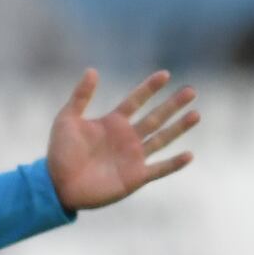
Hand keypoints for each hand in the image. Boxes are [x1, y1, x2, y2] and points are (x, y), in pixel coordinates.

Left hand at [46, 69, 198, 212]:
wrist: (58, 184)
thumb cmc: (60, 152)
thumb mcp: (67, 119)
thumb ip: (81, 96)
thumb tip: (93, 70)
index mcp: (113, 122)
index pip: (136, 100)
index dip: (150, 88)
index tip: (165, 74)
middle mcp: (127, 138)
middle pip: (156, 117)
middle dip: (173, 104)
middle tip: (191, 91)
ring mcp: (133, 157)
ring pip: (162, 139)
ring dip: (179, 127)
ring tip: (196, 114)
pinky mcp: (136, 177)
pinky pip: (159, 169)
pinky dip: (174, 163)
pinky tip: (189, 155)